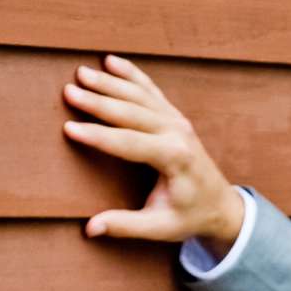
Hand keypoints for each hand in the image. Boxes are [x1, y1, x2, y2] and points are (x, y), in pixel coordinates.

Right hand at [63, 55, 243, 250]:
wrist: (221, 205)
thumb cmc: (190, 217)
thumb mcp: (161, 228)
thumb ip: (126, 226)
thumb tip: (90, 229)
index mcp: (174, 158)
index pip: (129, 143)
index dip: (98, 136)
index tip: (70, 128)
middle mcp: (177, 133)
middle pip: (131, 113)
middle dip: (98, 102)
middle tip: (69, 91)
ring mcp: (177, 121)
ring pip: (139, 96)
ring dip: (110, 83)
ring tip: (81, 72)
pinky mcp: (175, 117)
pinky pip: (151, 90)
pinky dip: (131, 74)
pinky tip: (111, 61)